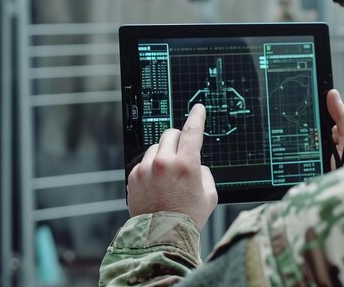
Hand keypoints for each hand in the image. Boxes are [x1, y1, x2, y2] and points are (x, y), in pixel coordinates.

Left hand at [127, 104, 217, 229]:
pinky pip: (144, 162)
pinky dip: (151, 167)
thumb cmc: (188, 217)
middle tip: (182, 153)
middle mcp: (164, 162)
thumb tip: (194, 165)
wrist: (161, 236)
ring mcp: (146, 169)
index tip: (197, 109)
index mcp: (186, 164)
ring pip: (156, 147)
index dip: (197, 117)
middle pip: (171, 134)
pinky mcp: (134, 176)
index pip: (192, 131)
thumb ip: (203, 172)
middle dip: (179, 140)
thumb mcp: (209, 194)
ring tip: (168, 175)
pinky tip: (157, 184)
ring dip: (164, 154)